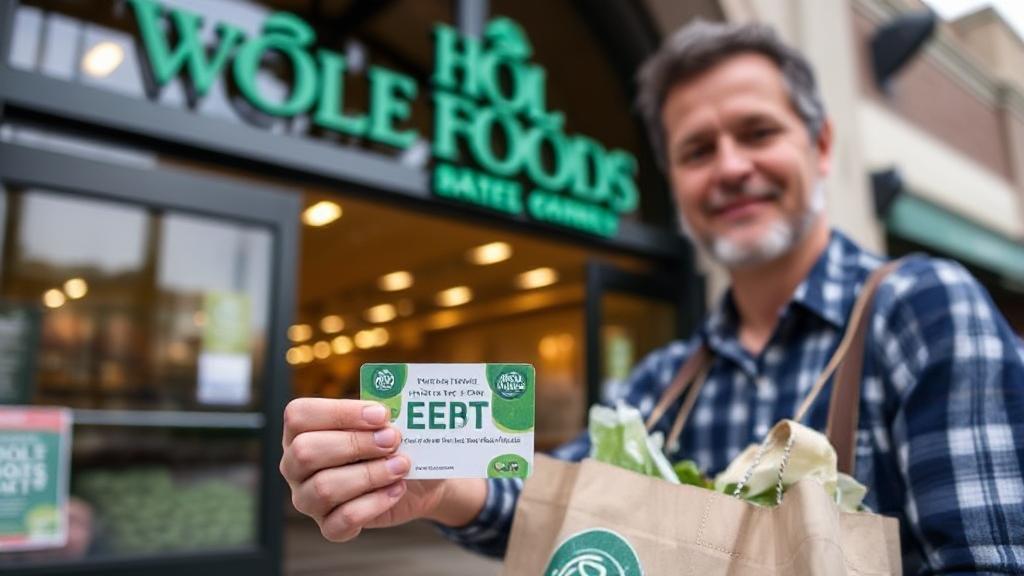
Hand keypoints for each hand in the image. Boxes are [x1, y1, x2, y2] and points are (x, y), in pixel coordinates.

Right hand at [280, 398, 484, 541]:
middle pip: (306, 452)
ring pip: (324, 488)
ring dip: (370, 474)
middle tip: (392, 440)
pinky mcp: (328, 527)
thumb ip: (383, 415)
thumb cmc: (394, 443)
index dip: (340, 412)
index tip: (381, 414)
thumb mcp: (390, 422)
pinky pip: (342, 520)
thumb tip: (391, 414)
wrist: (417, 481)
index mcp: (301, 430)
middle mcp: (295, 464)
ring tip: (401, 465)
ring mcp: (307, 499)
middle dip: (355, 443)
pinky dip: (374, 504)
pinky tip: (397, 490)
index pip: (300, 414)